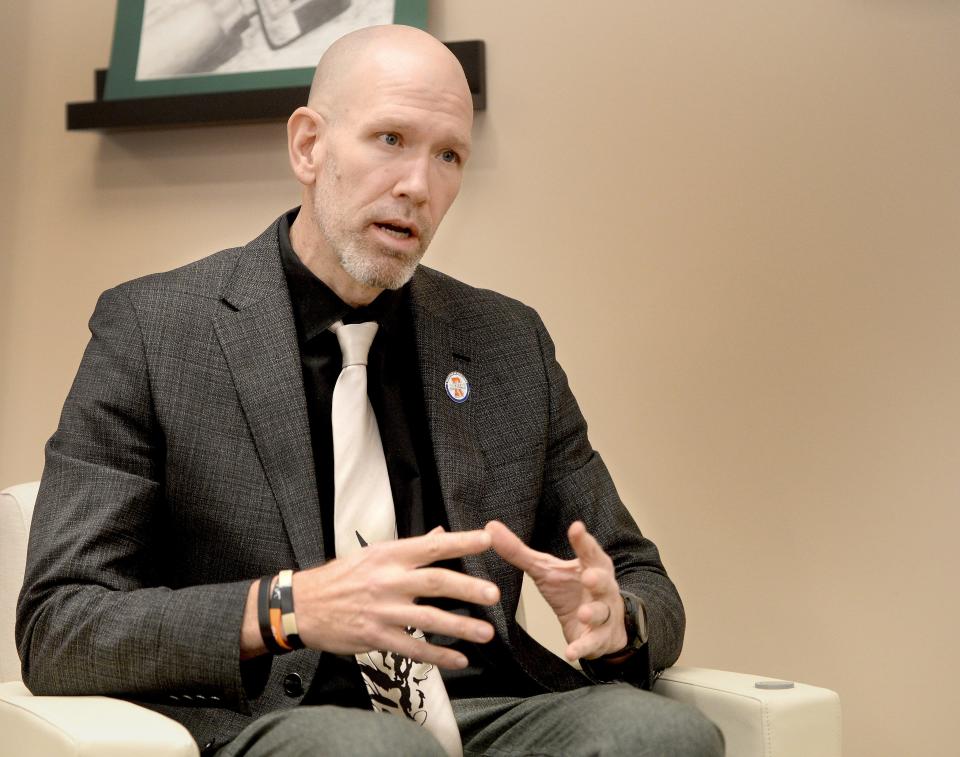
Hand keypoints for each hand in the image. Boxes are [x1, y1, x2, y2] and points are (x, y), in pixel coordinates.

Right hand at [290, 527, 499, 668]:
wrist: (301, 606)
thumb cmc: (340, 577)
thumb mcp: (373, 553)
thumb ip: (410, 548)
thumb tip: (441, 533)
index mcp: (389, 556)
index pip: (431, 546)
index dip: (460, 543)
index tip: (486, 540)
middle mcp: (388, 581)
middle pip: (434, 582)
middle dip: (466, 588)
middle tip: (494, 594)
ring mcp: (382, 611)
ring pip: (428, 619)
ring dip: (459, 627)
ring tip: (486, 633)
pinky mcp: (375, 637)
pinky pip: (412, 648)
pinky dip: (437, 656)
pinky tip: (459, 659)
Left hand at [486, 520, 626, 660]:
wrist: (597, 626)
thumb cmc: (571, 590)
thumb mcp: (545, 570)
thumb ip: (519, 551)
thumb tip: (491, 527)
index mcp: (590, 565)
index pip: (588, 551)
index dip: (583, 541)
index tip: (576, 527)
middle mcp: (601, 588)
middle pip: (603, 580)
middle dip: (597, 578)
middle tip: (588, 576)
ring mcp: (603, 613)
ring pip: (602, 612)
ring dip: (593, 612)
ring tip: (583, 613)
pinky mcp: (598, 638)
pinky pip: (592, 643)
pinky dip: (583, 647)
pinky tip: (571, 652)